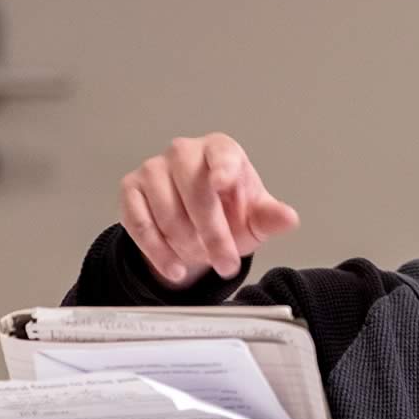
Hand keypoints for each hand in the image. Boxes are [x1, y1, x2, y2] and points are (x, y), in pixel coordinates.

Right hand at [119, 133, 298, 288]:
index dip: (223, 169)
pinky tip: (175, 267)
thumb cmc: (230, 212)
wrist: (197, 224)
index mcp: (220, 150)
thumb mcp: (255, 218)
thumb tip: (288, 219)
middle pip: (196, 192)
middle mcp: (184, 152)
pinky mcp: (130, 189)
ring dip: (187, 245)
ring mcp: (153, 168)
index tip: (223, 184)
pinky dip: (158, 251)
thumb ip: (271, 217)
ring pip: (167, 213)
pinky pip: (140, 224)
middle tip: (227, 264)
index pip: (222, 156)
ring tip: (203, 258)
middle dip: (214, 235)